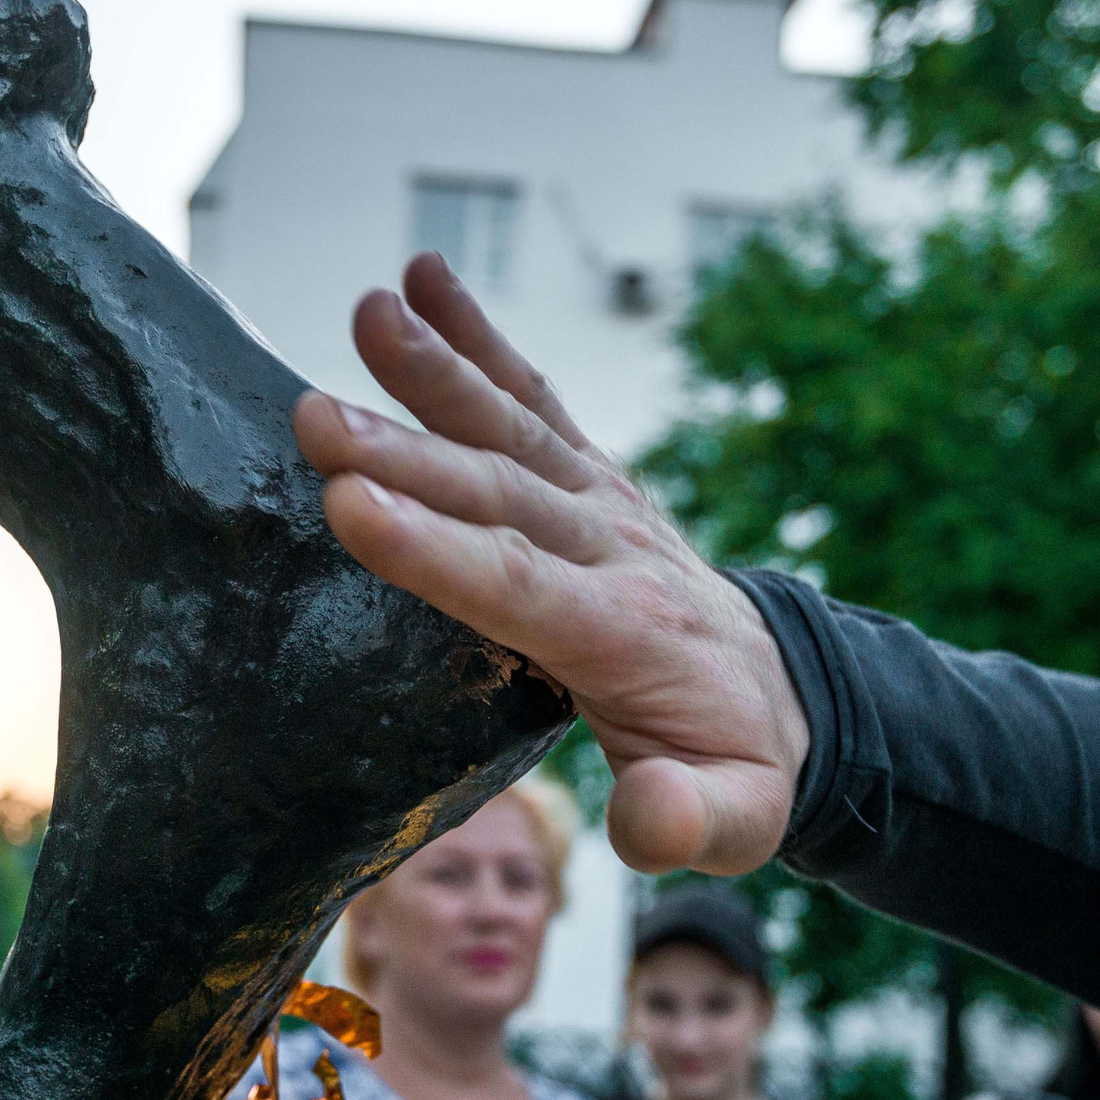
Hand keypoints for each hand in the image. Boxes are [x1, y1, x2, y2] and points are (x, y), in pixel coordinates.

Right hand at [291, 254, 810, 874]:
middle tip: (314, 419)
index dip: (434, 549)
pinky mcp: (586, 475)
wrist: (785, 695)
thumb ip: (689, 821)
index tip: (351, 509)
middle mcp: (611, 550)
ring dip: (435, 371)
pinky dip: (478, 337)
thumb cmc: (734, 764)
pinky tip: (418, 278)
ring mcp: (599, 502)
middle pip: (499, 496)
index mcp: (626, 636)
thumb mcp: (738, 819)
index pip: (519, 587)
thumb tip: (647, 822)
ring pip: (512, 429)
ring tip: (367, 312)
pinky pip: (530, 398)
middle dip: (404, 455)